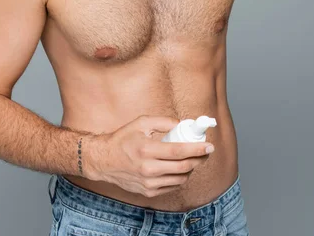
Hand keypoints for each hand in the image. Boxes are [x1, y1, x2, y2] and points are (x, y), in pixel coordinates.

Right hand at [89, 115, 213, 197]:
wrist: (104, 160)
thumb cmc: (123, 139)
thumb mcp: (141, 123)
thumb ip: (163, 121)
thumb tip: (182, 124)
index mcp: (147, 150)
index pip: (179, 151)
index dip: (197, 149)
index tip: (209, 145)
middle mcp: (148, 169)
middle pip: (183, 167)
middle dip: (199, 159)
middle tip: (206, 151)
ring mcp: (148, 183)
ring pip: (180, 179)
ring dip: (191, 168)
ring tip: (193, 158)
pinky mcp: (148, 192)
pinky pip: (172, 186)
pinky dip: (180, 177)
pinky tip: (180, 167)